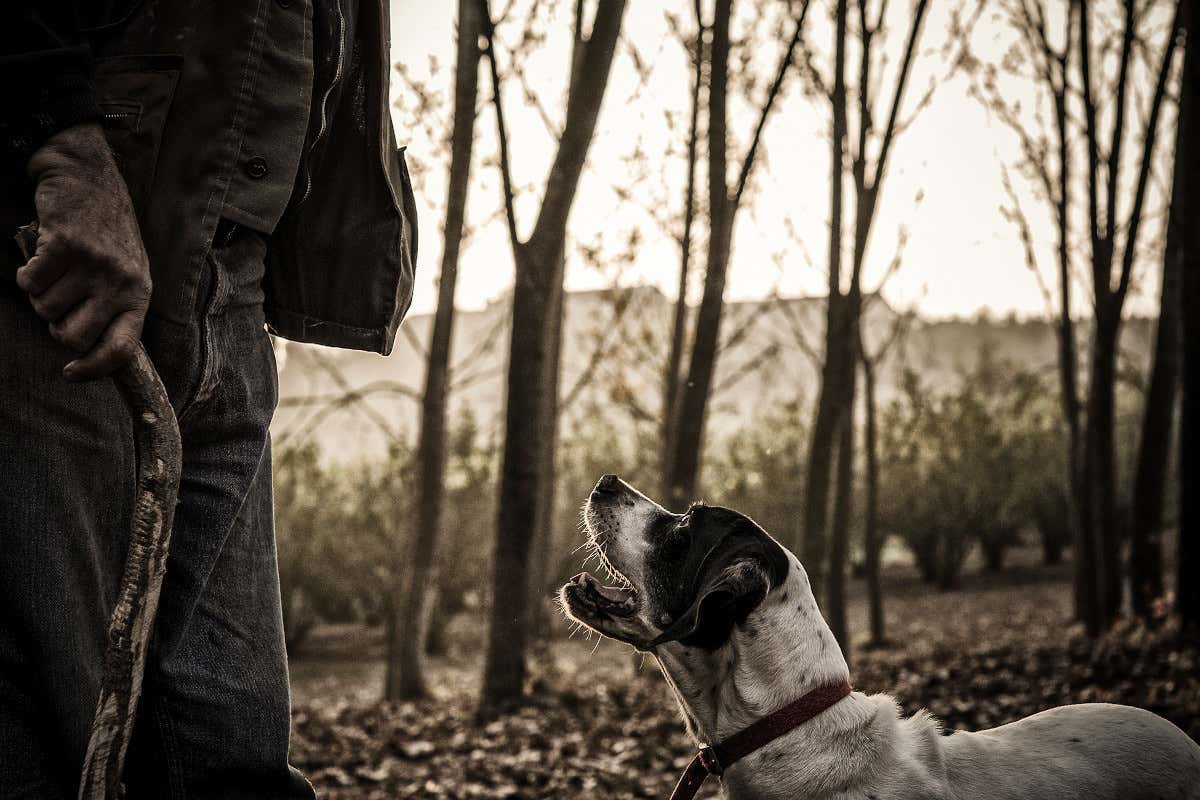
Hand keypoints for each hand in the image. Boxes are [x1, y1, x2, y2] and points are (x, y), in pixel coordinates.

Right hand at [17, 123, 151, 379]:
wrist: (88, 177)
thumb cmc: (106, 232)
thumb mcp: (126, 271)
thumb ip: (114, 307)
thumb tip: (87, 352)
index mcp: (140, 294)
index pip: (121, 349)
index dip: (93, 369)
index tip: (71, 372)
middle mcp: (121, 282)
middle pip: (74, 337)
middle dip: (56, 327)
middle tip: (57, 305)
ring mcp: (93, 264)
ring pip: (46, 309)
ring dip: (40, 296)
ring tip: (54, 273)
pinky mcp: (64, 245)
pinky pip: (29, 283)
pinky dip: (25, 275)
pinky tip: (38, 258)